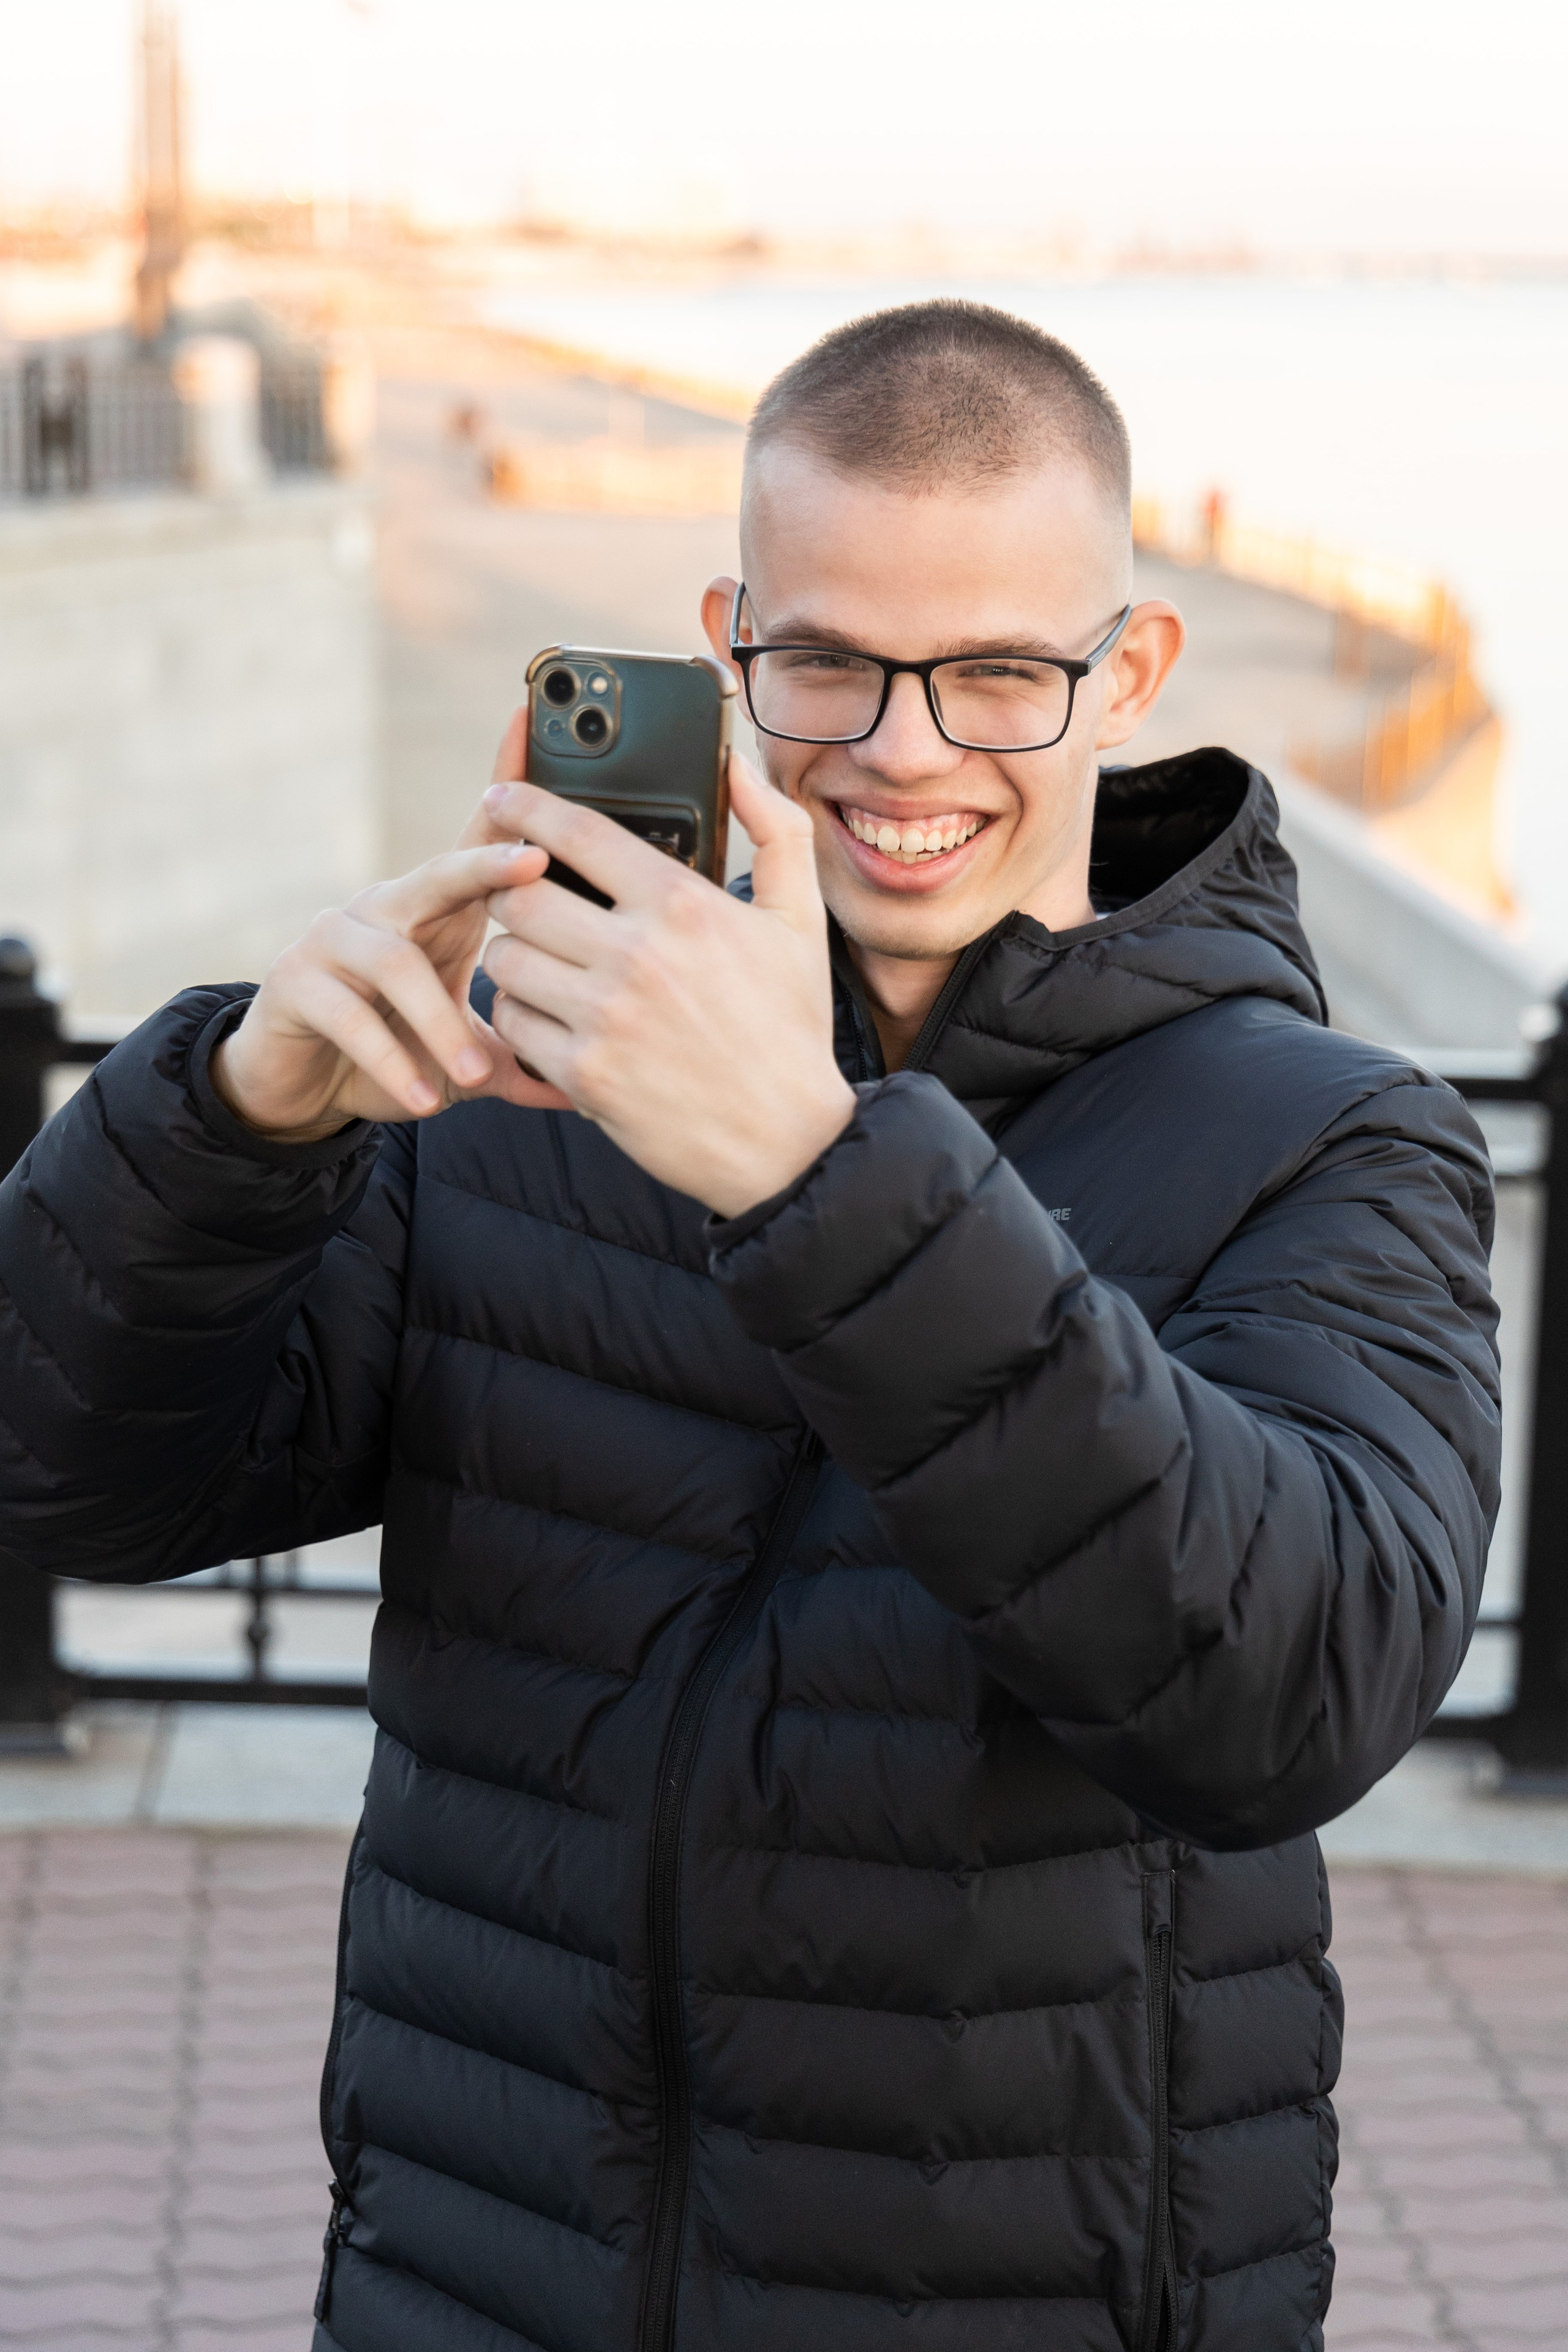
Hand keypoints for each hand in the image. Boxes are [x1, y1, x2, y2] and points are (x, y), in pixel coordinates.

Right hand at [212, 709, 573, 1140]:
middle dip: (487, 865)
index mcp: (435, 911)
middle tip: (534, 866)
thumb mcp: (464, 1058)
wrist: (298, 1086)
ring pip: (395, 962)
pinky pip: (348, 1014)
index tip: (532, 723)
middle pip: (440, 873)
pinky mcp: (295, 981)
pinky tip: (424, 1098)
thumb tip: (582, 1084)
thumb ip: (516, 1059)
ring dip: (440, 1022)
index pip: (476, 840)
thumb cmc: (390, 1053)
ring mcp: (335, 939)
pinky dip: (391, 1059)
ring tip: (473, 1073)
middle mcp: (386, 909)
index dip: (505, 787)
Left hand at [481, 757, 856, 1215]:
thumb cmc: (790, 1027)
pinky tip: (547, 1021)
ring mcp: (605, 1017)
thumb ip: (776, 831)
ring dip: (511, 958)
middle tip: (524, 906)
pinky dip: (518, 1019)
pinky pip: (511, 1025)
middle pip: (521, 895)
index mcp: (683, 905)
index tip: (500, 799)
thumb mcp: (801, 921)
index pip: (578, 832)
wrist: (787, 1141)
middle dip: (513, 896)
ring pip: (505, 959)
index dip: (524, 806)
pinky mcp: (583, 1073)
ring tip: (538, 966)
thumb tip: (738, 767)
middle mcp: (637, 954)